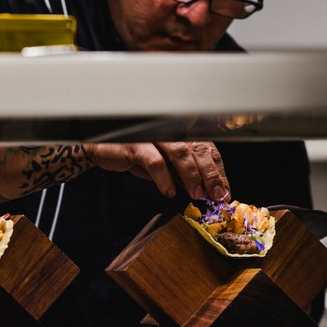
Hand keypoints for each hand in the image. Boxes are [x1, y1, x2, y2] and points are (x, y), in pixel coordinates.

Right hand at [83, 142, 229, 200]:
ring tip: (197, 194)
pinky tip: (169, 191)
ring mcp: (153, 136)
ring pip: (179, 153)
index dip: (218, 172)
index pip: (207, 150)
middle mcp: (170, 131)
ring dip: (191, 176)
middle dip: (211, 174)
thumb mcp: (164, 166)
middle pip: (198, 149)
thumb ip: (182, 174)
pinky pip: (154, 162)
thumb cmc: (134, 155)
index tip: (224, 192)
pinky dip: (164, 178)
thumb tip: (205, 190)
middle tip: (217, 195)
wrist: (101, 150)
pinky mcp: (136, 145)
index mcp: (181, 134)